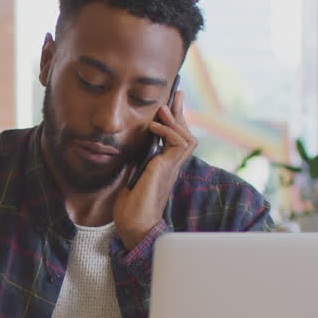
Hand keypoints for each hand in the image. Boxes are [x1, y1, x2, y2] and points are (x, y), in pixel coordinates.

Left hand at [113, 91, 196, 248]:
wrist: (133, 224)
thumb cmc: (131, 206)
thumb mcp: (131, 175)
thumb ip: (136, 161)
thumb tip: (132, 145)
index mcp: (164, 167)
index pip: (175, 140)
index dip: (175, 122)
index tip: (170, 105)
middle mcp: (172, 166)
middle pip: (185, 135)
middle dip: (181, 113)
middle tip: (176, 94)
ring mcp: (172, 168)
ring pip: (187, 137)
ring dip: (175, 121)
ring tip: (163, 109)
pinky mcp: (167, 169)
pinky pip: (179, 144)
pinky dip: (169, 132)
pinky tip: (155, 128)